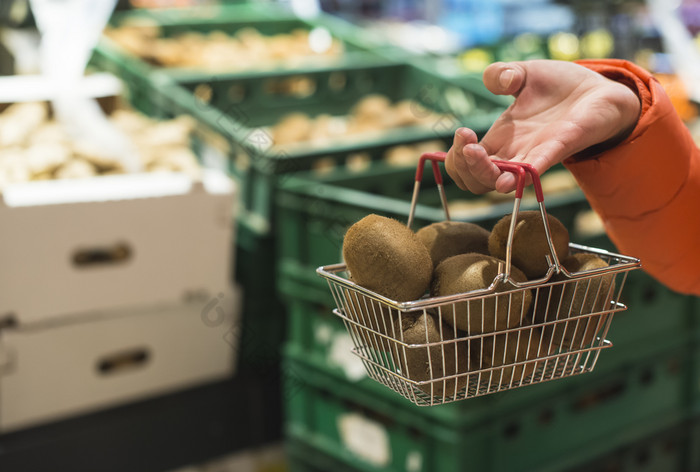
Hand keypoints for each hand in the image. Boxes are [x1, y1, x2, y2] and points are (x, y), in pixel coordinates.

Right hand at [445, 60, 640, 193]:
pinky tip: (507, 178)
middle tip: (467, 144)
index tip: (462, 132)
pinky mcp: (558, 149)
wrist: (600, 89)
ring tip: (477, 152)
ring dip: (484, 172)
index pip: (466, 165)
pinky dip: (520, 175)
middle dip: (463, 166)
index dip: (456, 156)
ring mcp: (534, 155)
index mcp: (500, 139)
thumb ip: (502, 73)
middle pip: (476, 181)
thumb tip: (499, 81)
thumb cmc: (561, 86)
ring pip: (499, 182)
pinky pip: (534, 169)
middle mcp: (513, 153)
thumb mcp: (524, 73)